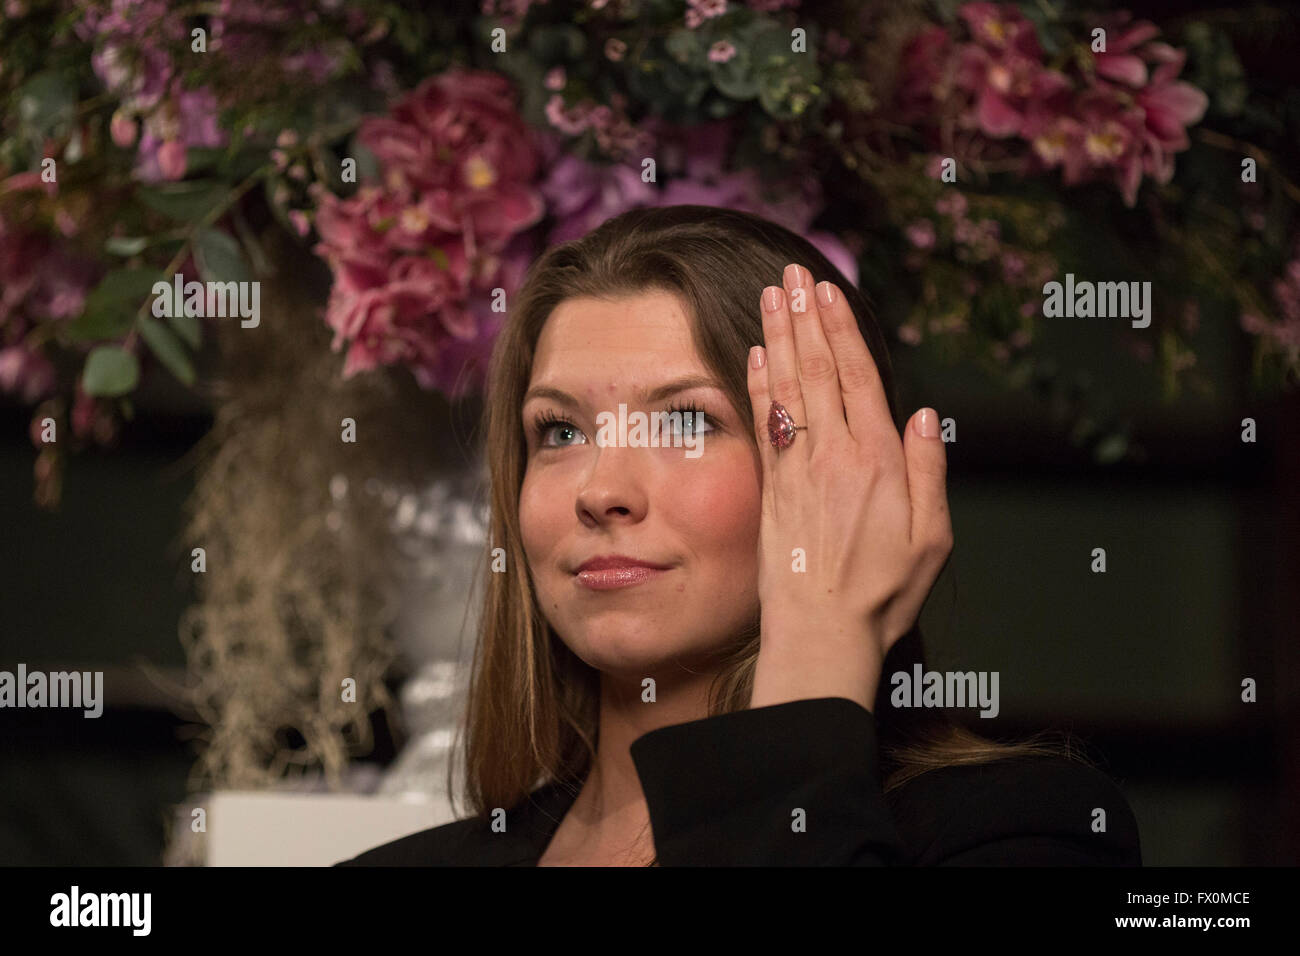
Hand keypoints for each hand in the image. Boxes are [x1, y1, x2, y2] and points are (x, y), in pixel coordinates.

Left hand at [746, 263, 952, 712]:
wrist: (821, 632)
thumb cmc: (882, 593)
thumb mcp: (933, 539)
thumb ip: (929, 473)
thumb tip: (927, 416)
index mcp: (879, 462)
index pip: (857, 378)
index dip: (841, 331)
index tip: (828, 292)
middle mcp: (834, 456)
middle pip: (817, 371)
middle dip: (804, 317)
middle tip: (793, 275)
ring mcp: (798, 470)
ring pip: (786, 388)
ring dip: (777, 337)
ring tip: (771, 296)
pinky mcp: (772, 489)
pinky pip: (764, 424)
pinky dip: (758, 385)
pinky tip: (752, 354)